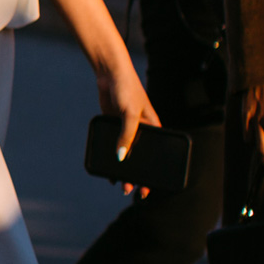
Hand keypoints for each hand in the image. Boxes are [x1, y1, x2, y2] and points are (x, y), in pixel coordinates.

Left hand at [97, 66, 161, 198]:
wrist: (110, 74)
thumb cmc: (127, 89)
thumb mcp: (129, 114)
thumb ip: (126, 136)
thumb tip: (120, 157)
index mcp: (153, 127)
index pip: (156, 154)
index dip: (152, 172)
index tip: (147, 188)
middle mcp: (141, 130)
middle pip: (139, 157)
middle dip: (135, 174)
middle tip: (129, 190)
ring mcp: (125, 128)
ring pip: (125, 153)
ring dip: (122, 167)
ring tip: (117, 182)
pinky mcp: (112, 125)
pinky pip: (112, 144)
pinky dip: (110, 155)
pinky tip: (107, 165)